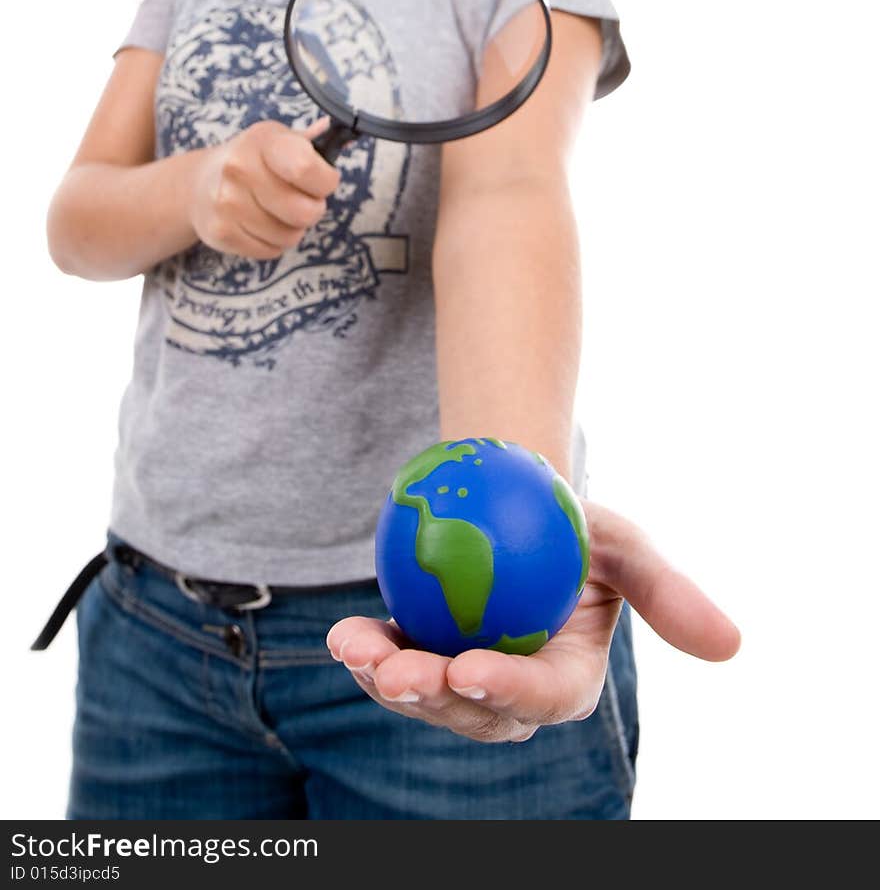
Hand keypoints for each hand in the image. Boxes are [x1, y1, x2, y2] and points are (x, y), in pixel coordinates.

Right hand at [189, 116, 339, 258]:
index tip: (324, 180)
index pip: (306, 168)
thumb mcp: (279, 140)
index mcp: (262, 140)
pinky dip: (272, 243)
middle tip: (298, 199)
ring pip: (289, 236)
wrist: (199, 183)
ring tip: (275, 211)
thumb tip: (340, 131)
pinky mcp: (220, 232)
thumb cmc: (253, 161)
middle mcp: (240, 168)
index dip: (326, 181)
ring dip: (291, 229)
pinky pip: (270, 250)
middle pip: (304, 212)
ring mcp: (227, 202)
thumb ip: (311, 141)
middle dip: (311, 209)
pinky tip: (259, 224)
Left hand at [326, 500, 740, 742]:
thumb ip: (669, 595)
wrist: (519, 502)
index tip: (473, 668)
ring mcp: (459, 679)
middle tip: (400, 672)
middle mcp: (510, 693)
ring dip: (388, 681)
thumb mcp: (625, 546)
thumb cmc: (578, 526)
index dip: (508, 691)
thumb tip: (733, 646)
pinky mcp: (420, 655)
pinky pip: (391, 662)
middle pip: (473, 713)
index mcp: (566, 680)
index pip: (542, 696)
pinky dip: (366, 651)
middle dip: (435, 700)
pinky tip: (344, 636)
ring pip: (424, 698)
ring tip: (359, 650)